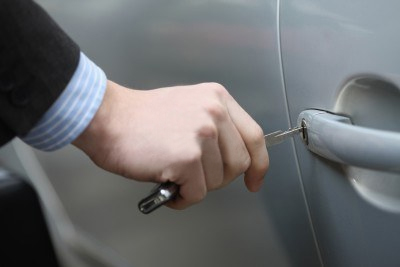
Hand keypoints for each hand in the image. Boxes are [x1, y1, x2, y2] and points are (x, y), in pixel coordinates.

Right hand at [73, 81, 268, 208]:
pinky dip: (182, 198)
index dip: (259, 164)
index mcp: (217, 99)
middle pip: (239, 164)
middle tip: (195, 175)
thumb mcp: (188, 106)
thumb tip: (226, 157)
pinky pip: (197, 194)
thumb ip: (213, 126)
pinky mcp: (187, 157)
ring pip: (217, 181)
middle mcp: (214, 113)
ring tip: (173, 174)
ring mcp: (202, 135)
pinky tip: (167, 186)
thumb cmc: (140, 117)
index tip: (254, 180)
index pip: (254, 136)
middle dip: (219, 177)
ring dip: (196, 186)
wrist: (107, 118)